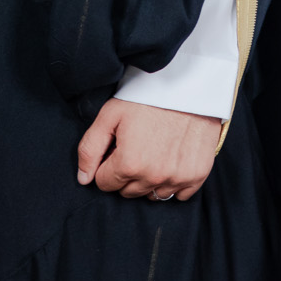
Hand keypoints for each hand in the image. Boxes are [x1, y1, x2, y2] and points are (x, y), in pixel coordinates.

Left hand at [76, 99, 219, 200]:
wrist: (189, 85)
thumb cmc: (147, 97)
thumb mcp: (110, 115)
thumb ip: (90, 149)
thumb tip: (84, 179)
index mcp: (129, 164)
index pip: (104, 184)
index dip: (107, 165)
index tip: (118, 148)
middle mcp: (153, 177)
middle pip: (127, 192)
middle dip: (126, 173)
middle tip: (136, 147)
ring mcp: (177, 178)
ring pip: (152, 195)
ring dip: (149, 180)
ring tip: (154, 152)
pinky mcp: (196, 175)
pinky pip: (179, 195)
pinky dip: (174, 182)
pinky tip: (172, 160)